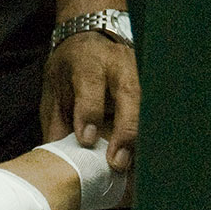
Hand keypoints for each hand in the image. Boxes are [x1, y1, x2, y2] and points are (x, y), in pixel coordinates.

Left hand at [41, 30, 139, 171]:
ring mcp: (141, 72)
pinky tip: (145, 160)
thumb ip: (57, 121)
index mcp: (87, 60)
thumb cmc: (70, 70)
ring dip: (142, 137)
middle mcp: (118, 63)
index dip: (89, 112)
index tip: (86, 140)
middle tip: (117, 163)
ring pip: (148, 104)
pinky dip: (151, 136)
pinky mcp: (152, 84)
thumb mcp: (54, 90)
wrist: (89, 41)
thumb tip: (57, 159)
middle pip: (129, 93)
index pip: (90, 83)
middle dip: (126, 130)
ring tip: (134, 168)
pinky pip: (155, 112)